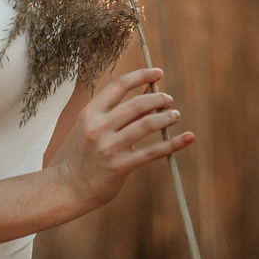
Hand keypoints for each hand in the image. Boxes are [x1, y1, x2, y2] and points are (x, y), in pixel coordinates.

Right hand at [56, 67, 193, 212]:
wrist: (71, 187)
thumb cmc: (86, 154)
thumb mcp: (95, 126)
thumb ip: (121, 109)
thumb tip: (150, 90)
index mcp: (90, 113)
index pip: (118, 85)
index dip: (141, 75)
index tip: (158, 72)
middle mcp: (98, 127)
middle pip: (136, 104)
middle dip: (158, 99)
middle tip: (169, 100)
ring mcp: (109, 147)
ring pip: (146, 124)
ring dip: (166, 117)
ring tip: (175, 116)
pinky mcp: (120, 166)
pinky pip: (153, 151)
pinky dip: (173, 143)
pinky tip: (187, 138)